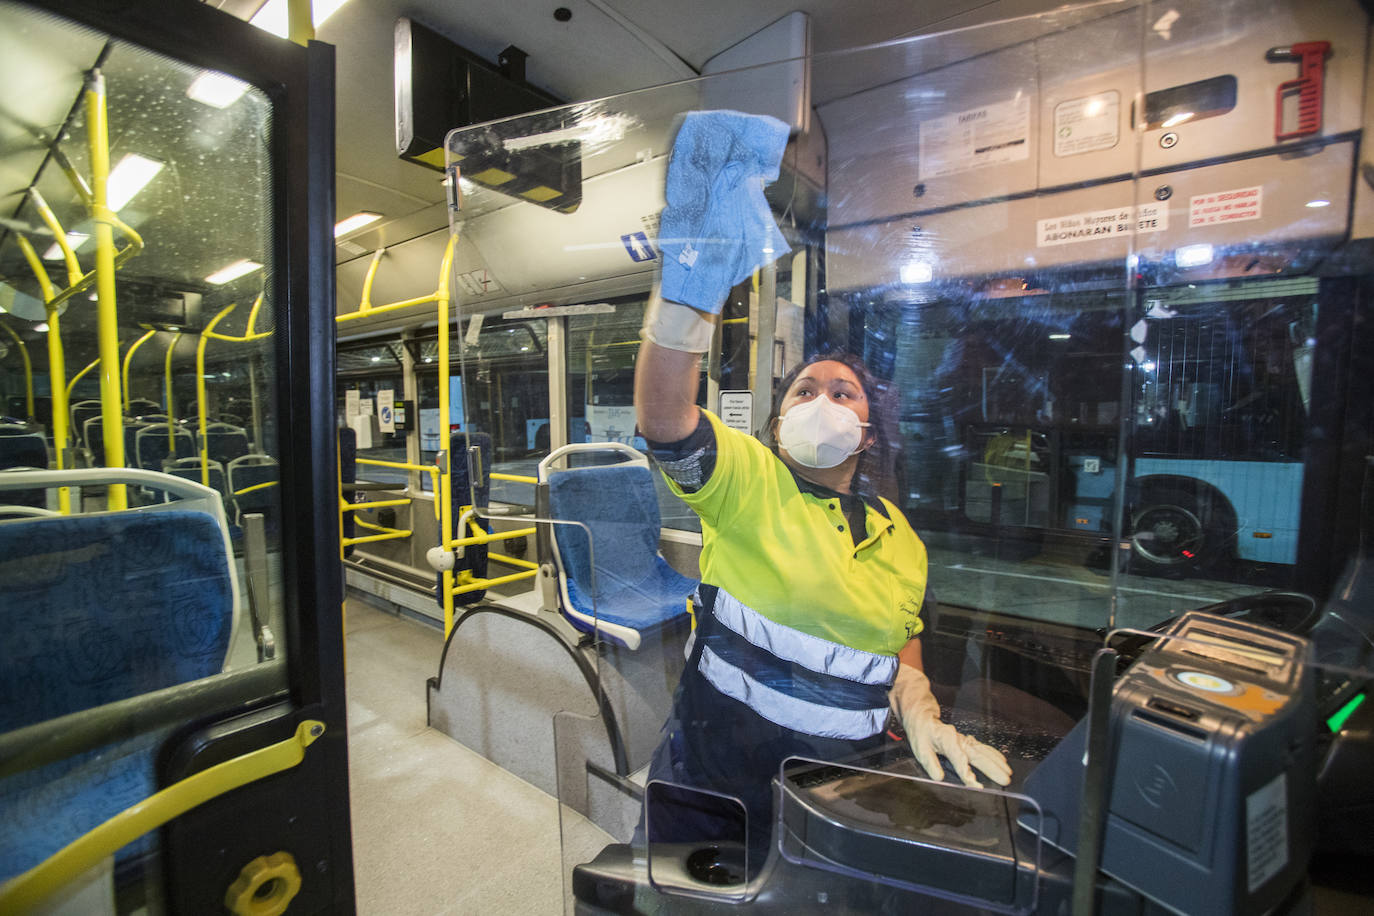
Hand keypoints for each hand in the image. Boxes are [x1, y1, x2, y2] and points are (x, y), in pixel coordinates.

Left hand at [888, 664, 1011, 787]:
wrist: (923, 717)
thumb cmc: (921, 733)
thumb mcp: (920, 748)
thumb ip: (930, 763)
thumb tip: (939, 777)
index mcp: (946, 741)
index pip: (958, 758)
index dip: (967, 773)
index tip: (976, 785)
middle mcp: (959, 739)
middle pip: (977, 755)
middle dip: (992, 768)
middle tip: (1005, 780)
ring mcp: (965, 740)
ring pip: (984, 751)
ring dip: (997, 762)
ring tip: (1008, 773)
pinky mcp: (967, 741)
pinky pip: (983, 748)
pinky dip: (994, 754)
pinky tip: (1002, 761)